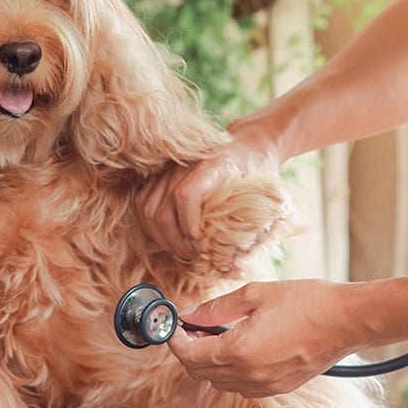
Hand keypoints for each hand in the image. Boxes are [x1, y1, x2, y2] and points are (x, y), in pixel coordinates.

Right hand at [134, 123, 279, 261]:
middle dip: (175, 241)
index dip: (188, 227)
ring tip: (181, 251)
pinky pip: (142, 202)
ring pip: (147, 209)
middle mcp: (185, 163)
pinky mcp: (160, 173)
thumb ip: (252, 220)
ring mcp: (169, 167)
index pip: (186, 195)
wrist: (250, 146)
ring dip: (161, 237)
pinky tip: (168, 238)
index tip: (200, 246)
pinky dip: (151, 225)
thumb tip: (232, 261)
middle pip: (162, 208)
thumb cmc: (259, 173)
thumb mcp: (266, 193)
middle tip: (192, 256)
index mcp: (215, 163)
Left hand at [167, 280, 366, 396]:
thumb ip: (217, 308)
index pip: (190, 354)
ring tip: (216, 334)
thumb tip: (190, 314)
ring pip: (219, 381)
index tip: (173, 325)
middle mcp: (248, 376)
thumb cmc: (307, 302)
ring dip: (210, 361)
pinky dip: (231, 369)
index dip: (176, 339)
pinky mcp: (278, 388)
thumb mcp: (256, 295)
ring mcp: (264, 386)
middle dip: (190, 350)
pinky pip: (241, 385)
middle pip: (201, 372)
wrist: (346, 321)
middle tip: (192, 326)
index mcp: (239, 352)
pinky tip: (240, 346)